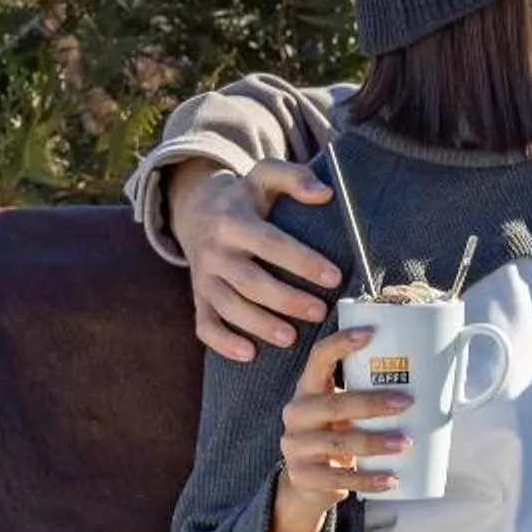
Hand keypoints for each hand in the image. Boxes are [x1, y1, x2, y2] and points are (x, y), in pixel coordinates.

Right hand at [168, 159, 345, 362]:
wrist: (197, 210)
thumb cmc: (245, 198)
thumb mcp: (264, 176)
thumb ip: (294, 178)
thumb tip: (325, 193)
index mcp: (233, 221)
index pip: (271, 244)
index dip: (302, 261)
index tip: (334, 277)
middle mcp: (214, 251)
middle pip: (250, 281)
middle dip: (286, 300)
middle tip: (320, 312)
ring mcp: (203, 277)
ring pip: (228, 306)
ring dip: (259, 325)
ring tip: (291, 338)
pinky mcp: (198, 297)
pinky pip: (204, 325)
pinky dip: (223, 343)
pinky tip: (249, 354)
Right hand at [269, 324, 411, 531]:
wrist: (307, 482)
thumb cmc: (336, 435)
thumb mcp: (342, 412)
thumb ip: (366, 395)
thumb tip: (431, 376)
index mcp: (308, 389)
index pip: (318, 359)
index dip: (340, 344)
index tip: (371, 334)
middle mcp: (297, 414)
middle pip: (334, 404)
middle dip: (372, 402)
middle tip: (407, 402)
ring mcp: (296, 447)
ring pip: (339, 443)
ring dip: (376, 442)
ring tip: (406, 443)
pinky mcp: (304, 477)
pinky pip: (340, 479)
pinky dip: (369, 480)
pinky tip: (392, 480)